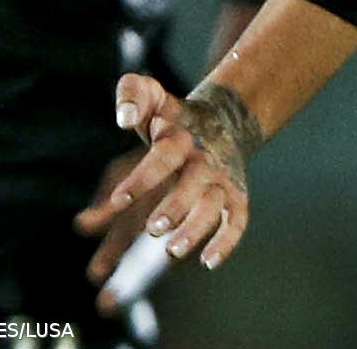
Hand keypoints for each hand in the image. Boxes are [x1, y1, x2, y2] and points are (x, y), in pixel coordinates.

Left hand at [73, 73, 256, 292]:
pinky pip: (237, 221)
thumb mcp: (152, 97)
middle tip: (153, 228)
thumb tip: (124, 119)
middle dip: (176, 206)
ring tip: (172, 252)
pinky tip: (208, 262)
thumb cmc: (174, 117)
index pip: (165, 156)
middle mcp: (205, 159)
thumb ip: (132, 95)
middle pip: (194, 183)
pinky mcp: (235, 197)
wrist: (225, 118)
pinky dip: (227, 241)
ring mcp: (222, 179)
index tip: (118, 201)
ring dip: (196, 229)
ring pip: (214, 206)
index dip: (144, 178)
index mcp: (182, 137)